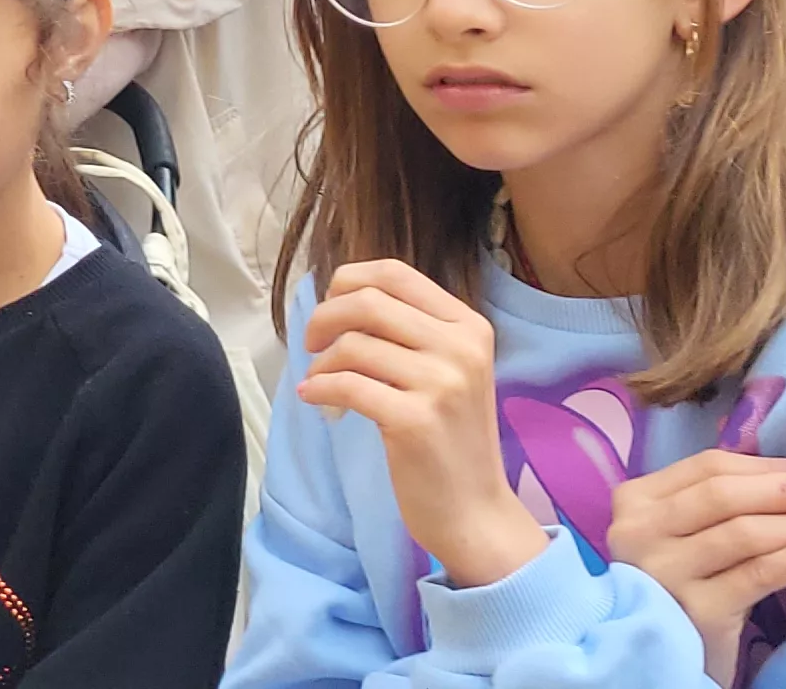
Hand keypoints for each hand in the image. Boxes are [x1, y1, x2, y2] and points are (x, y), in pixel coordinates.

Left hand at [299, 261, 546, 591]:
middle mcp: (461, 348)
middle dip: (324, 317)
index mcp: (470, 327)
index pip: (395, 273)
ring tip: (319, 382)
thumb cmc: (451, 439)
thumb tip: (342, 295)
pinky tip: (315, 400)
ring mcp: (441, 385)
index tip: (329, 305)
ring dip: (321, 362)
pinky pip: (346, 385)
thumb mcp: (450, 371)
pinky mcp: (415, 421)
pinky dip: (318, 389)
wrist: (475, 512)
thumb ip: (412, 331)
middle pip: (367, 302)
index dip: (348, 280)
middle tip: (310, 343)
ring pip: (352, 344)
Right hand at [609, 450, 785, 682]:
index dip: (768, 467)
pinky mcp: (696, 610)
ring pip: (744, 533)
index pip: (708, 467)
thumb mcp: (686, 532)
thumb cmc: (685, 583)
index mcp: (635, 500)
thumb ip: (719, 501)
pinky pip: (756, 575)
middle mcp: (638, 532)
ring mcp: (664, 572)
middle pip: (725, 496)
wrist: (667, 654)